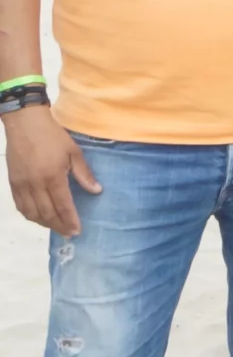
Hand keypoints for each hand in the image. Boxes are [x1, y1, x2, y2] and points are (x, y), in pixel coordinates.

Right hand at [4, 107, 101, 234]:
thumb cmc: (52, 135)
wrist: (24, 123)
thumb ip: (84, 174)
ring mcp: (21, 184)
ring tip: (57, 227)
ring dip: (44, 223)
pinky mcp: (12, 182)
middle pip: (46, 213)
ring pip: (31, 212)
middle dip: (59, 226)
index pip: (63, 205)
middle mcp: (35, 183)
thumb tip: (97, 191)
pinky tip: (39, 218)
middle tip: (69, 233)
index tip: (77, 230)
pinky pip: (20, 205)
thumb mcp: (74, 152)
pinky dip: (29, 215)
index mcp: (52, 176)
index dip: (70, 220)